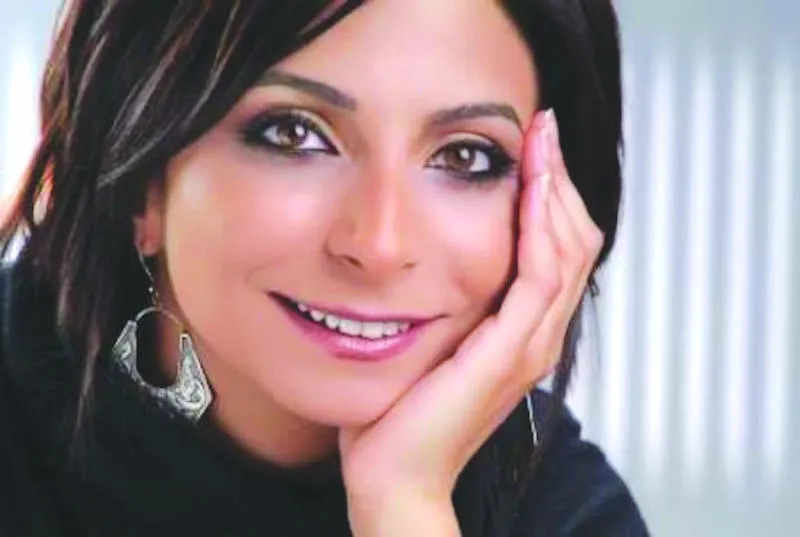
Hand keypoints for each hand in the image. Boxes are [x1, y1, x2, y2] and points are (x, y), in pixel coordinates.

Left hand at [340, 110, 604, 535]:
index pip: (559, 249)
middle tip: (543, 128)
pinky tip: (531, 190)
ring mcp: (531, 346)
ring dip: (556, 191)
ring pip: (567, 252)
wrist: (395, 471)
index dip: (553, 195)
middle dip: (560, 179)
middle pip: (575, 242)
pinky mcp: (510, 354)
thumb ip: (451, 302)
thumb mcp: (433, 338)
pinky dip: (541, 229)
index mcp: (523, 331)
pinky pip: (539, 278)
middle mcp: (538, 335)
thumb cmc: (405, 410)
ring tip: (541, 142)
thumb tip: (434, 255)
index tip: (534, 145)